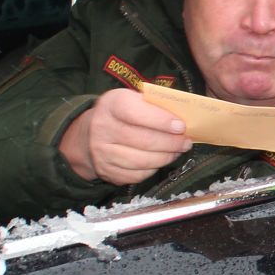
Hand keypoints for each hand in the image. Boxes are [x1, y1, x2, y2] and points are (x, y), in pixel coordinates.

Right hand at [58, 87, 192, 184]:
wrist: (89, 134)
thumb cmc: (121, 114)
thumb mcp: (132, 99)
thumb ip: (154, 105)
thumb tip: (183, 119)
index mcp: (111, 104)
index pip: (136, 113)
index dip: (161, 121)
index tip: (181, 126)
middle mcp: (102, 128)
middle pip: (143, 140)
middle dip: (170, 143)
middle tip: (186, 142)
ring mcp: (102, 153)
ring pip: (142, 161)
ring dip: (166, 157)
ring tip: (177, 151)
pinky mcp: (106, 171)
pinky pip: (137, 175)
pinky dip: (154, 169)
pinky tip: (160, 160)